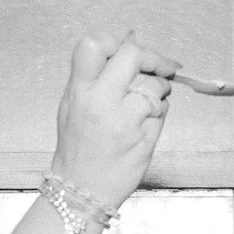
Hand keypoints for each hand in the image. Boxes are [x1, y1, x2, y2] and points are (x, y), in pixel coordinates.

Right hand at [49, 34, 174, 214]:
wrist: (80, 192)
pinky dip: (160, 111)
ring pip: (154, 85)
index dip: (115, 41)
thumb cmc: (77, 150)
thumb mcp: (72, 106)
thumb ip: (95, 77)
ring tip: (149, 102)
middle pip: (133, 55)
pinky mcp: (144, 139)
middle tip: (160, 66)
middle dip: (152, 57)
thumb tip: (125, 44)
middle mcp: (100, 103)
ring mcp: (124, 121)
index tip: (127, 49)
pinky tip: (146, 122)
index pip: (94, 45)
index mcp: (78, 92)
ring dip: (159, 89)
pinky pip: (162, 111)